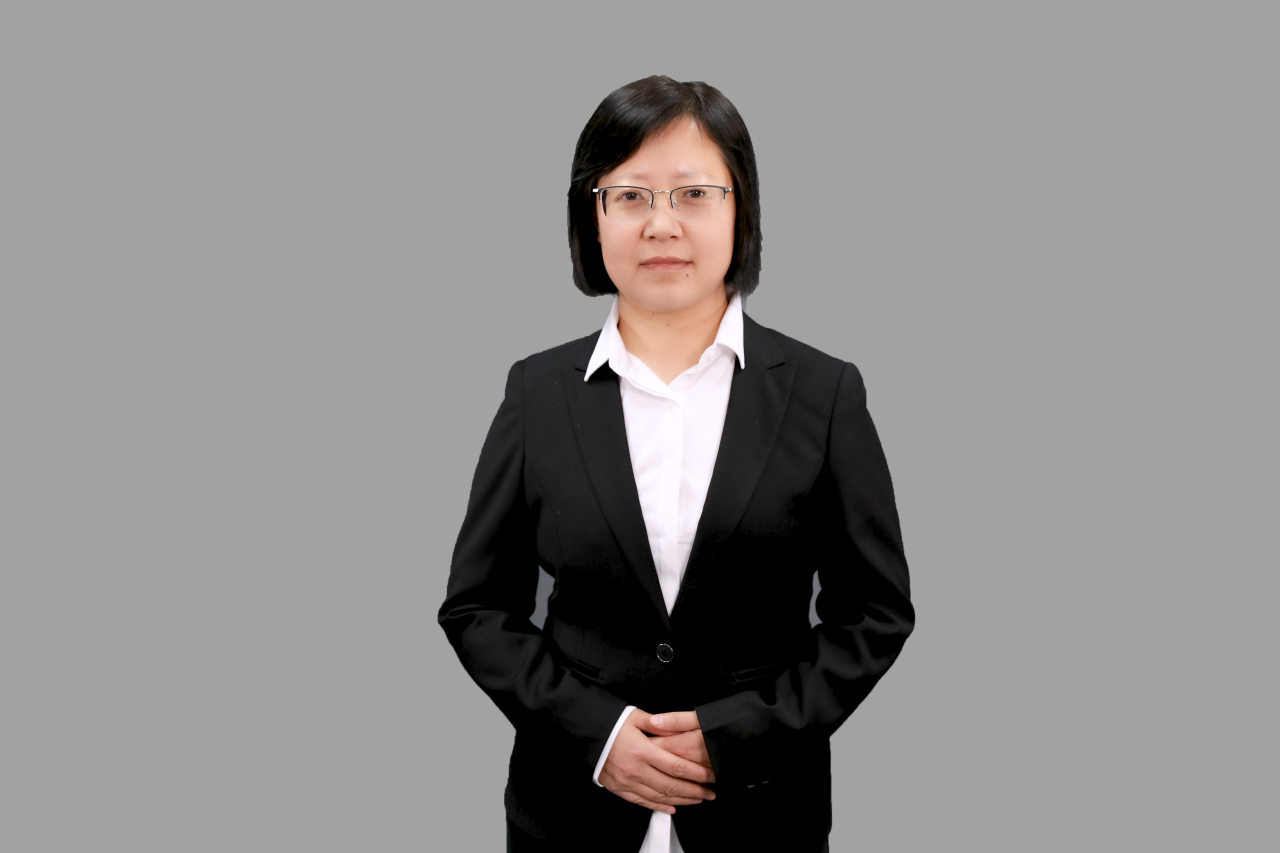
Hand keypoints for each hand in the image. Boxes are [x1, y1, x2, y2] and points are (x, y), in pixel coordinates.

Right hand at [599, 708, 716, 814]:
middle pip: (671, 786)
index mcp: (643, 750)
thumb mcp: (635, 716)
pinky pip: (642, 802)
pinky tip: (673, 808)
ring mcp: (627, 782)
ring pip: (659, 797)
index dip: (696, 774)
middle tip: (711, 793)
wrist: (585, 734)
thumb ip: (660, 724)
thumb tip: (679, 730)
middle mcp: (636, 769)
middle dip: (695, 791)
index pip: (676, 767)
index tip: (711, 777)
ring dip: (681, 800)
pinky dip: (659, 807)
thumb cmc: (611, 723)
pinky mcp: (619, 789)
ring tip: (697, 800)